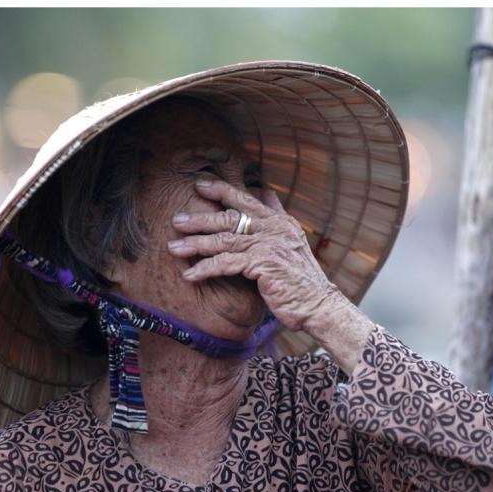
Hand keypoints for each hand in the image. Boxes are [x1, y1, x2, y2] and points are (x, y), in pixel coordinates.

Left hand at [167, 178, 342, 332]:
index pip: (246, 199)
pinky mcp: (263, 265)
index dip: (221, 190)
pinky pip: (227, 264)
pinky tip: (189, 275)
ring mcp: (268, 245)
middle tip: (176, 221)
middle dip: (200, 219)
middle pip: (229, 218)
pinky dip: (206, 269)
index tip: (199, 185)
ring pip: (224, 240)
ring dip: (196, 244)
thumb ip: (277, 216)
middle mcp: (274, 228)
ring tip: (174, 248)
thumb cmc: (301, 279)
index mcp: (279, 221)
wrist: (318, 305)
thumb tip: (268, 192)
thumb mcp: (292, 241)